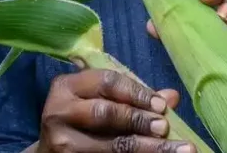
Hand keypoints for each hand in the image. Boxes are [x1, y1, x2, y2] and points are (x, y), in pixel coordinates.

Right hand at [36, 69, 195, 152]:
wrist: (51, 151)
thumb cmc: (81, 120)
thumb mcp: (98, 100)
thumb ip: (132, 97)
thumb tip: (172, 97)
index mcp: (67, 86)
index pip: (107, 82)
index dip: (137, 92)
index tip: (161, 105)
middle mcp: (59, 112)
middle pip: (106, 113)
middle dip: (140, 120)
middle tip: (164, 127)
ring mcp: (62, 142)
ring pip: (112, 145)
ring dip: (147, 147)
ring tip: (174, 149)